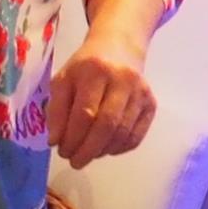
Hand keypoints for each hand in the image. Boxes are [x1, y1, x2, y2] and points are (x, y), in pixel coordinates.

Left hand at [50, 31, 158, 166]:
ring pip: (122, 133)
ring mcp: (140, 92)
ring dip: (102, 151)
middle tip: (75, 162)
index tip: (62, 151)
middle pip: (106, 125)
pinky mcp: (151, 103)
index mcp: (95, 71)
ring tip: (87, 155)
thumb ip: (56, 109)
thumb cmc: (85, 67)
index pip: (85, 113)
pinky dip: (119, 148)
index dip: (72, 137)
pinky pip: (137, 135)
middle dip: (88, 150)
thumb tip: (55, 141)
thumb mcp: (63, 80)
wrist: (119, 47)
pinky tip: (105, 149)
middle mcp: (122, 80)